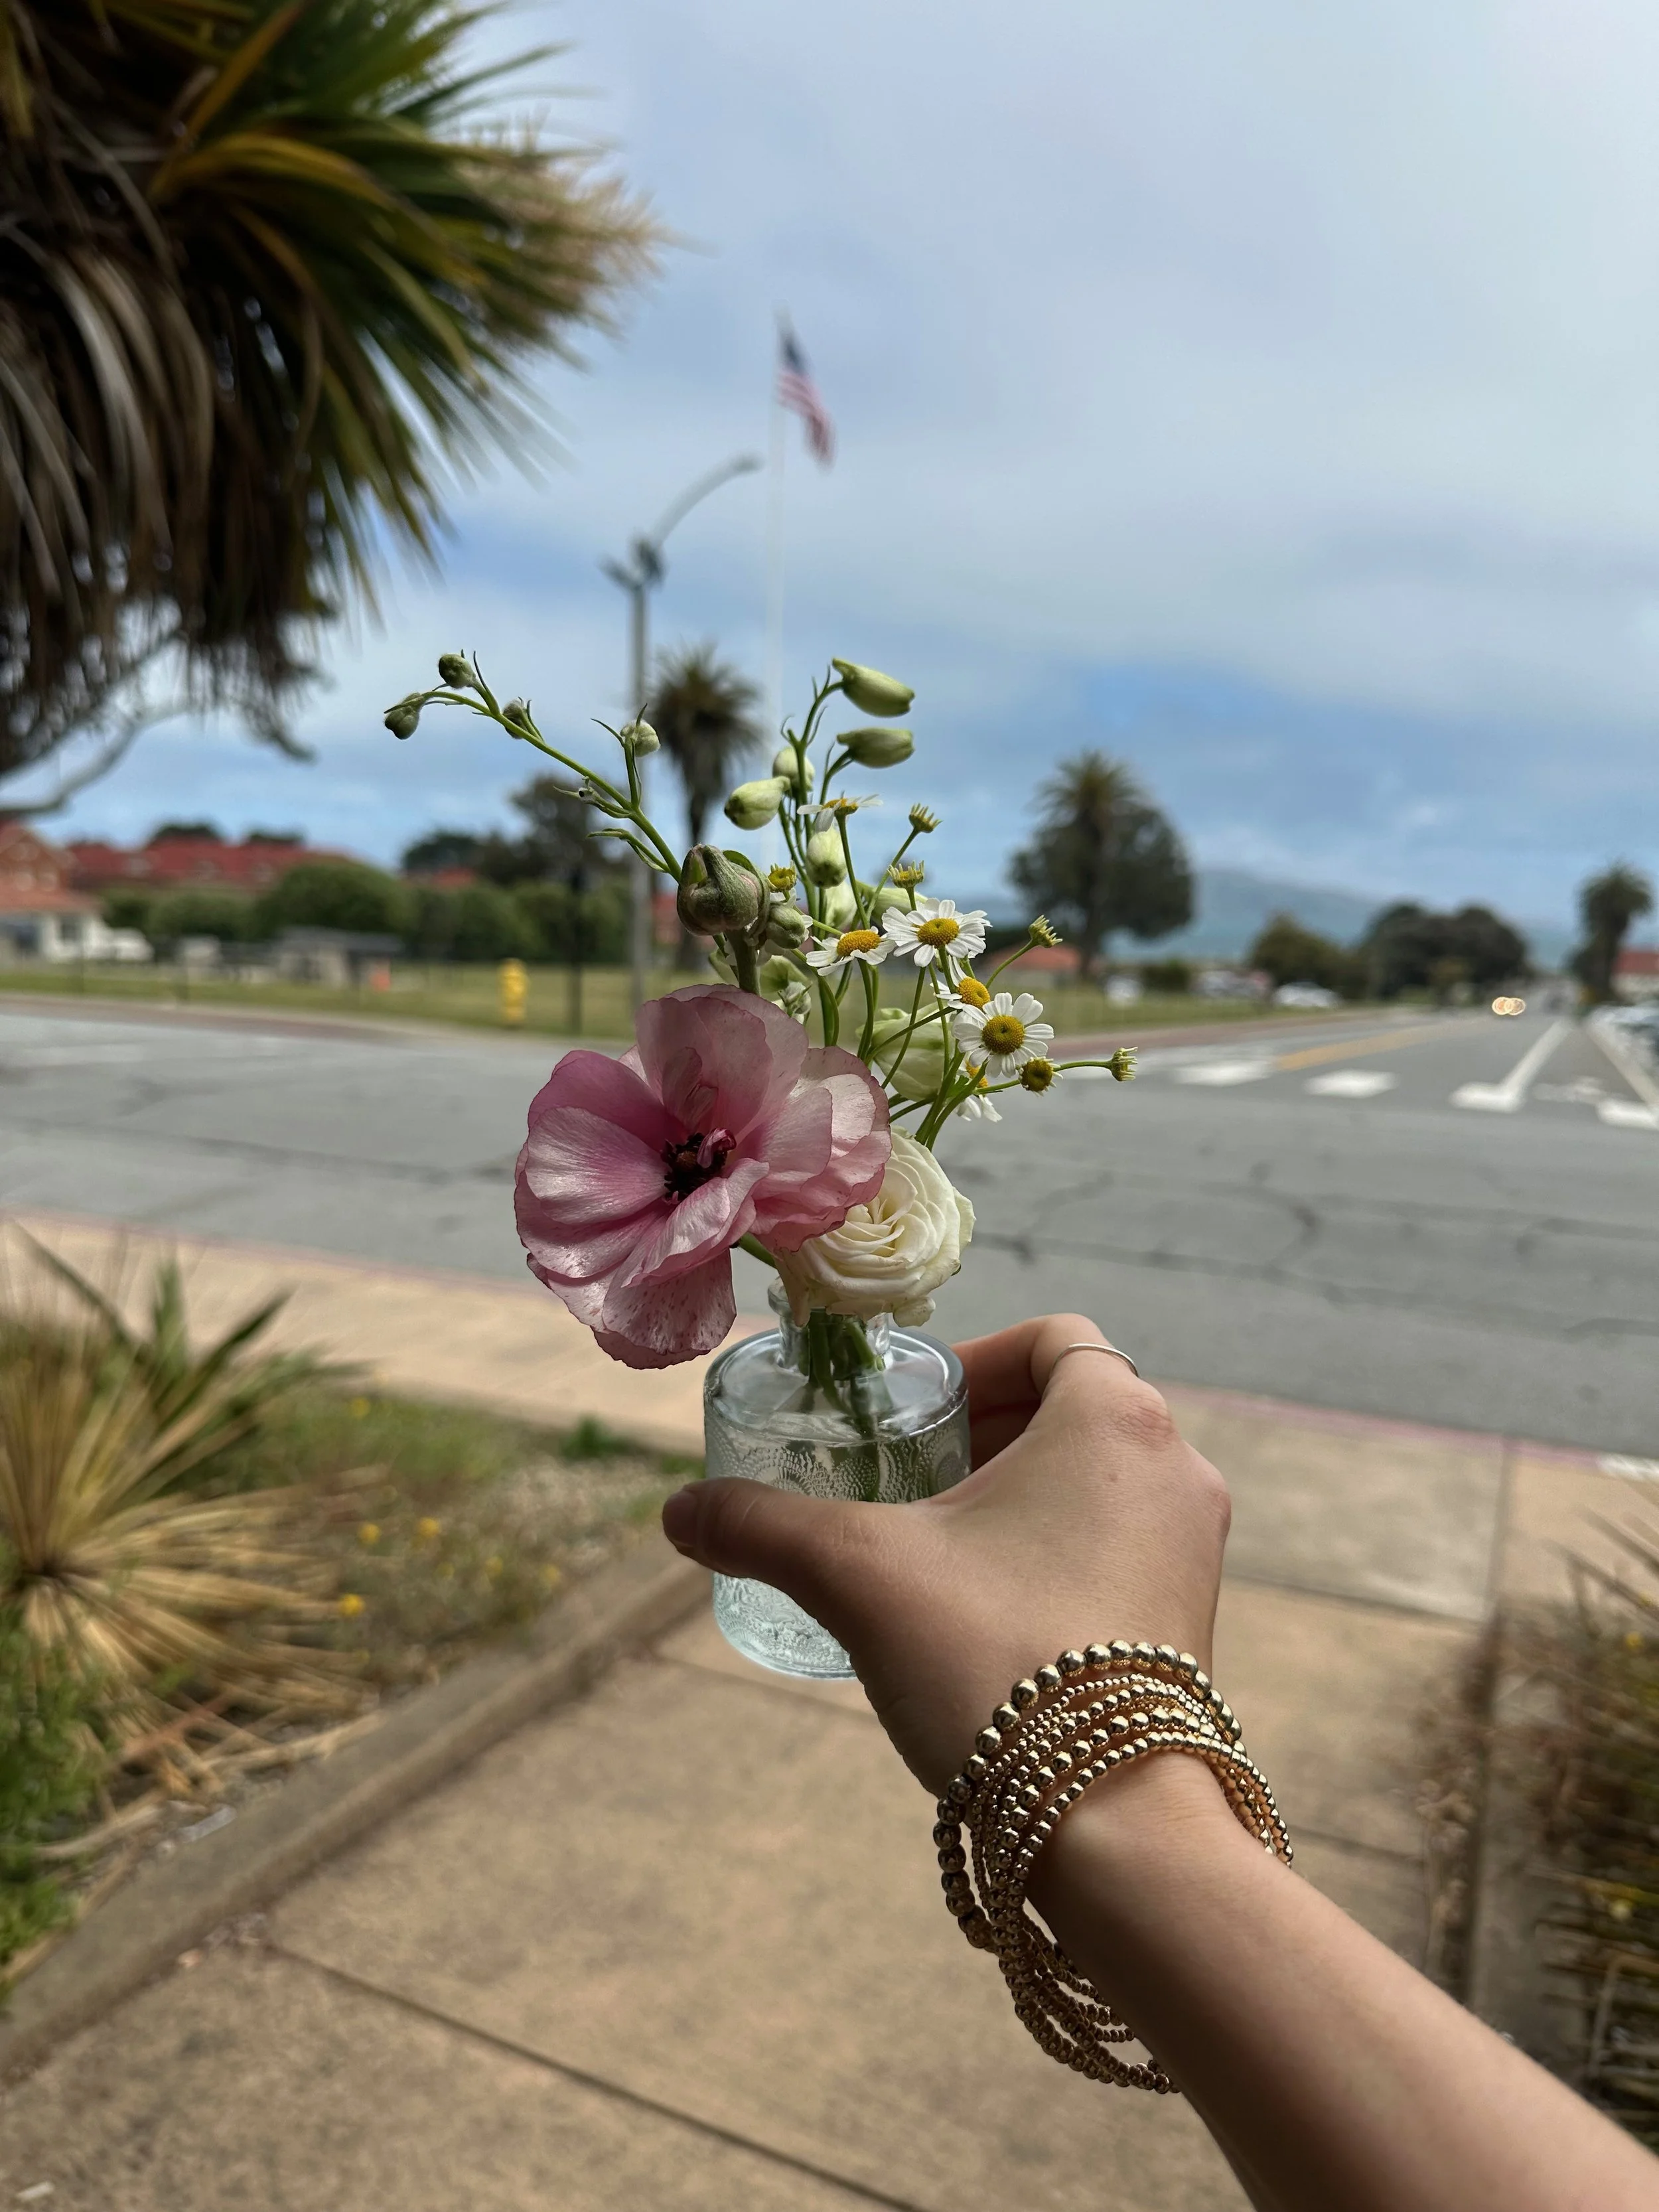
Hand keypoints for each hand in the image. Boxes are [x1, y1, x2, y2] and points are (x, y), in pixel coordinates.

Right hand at [661, 1313, 1231, 1795]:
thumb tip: (678, 1515)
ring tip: (934, 1549)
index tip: (913, 1412)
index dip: (976, 1359)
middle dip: (986, 1432)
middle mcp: (1177, 1470)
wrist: (1115, 1831)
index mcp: (1116, 1421)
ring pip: (1097, 1483)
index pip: (1055, 1336)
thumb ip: (762, 1527)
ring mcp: (1194, 1552)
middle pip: (1075, 1407)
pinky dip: (1052, 1552)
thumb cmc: (996, 1664)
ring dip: (1017, 1496)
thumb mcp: (856, 1576)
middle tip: (907, 1477)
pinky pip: (1117, 1548)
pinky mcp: (1192, 1625)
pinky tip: (980, 1613)